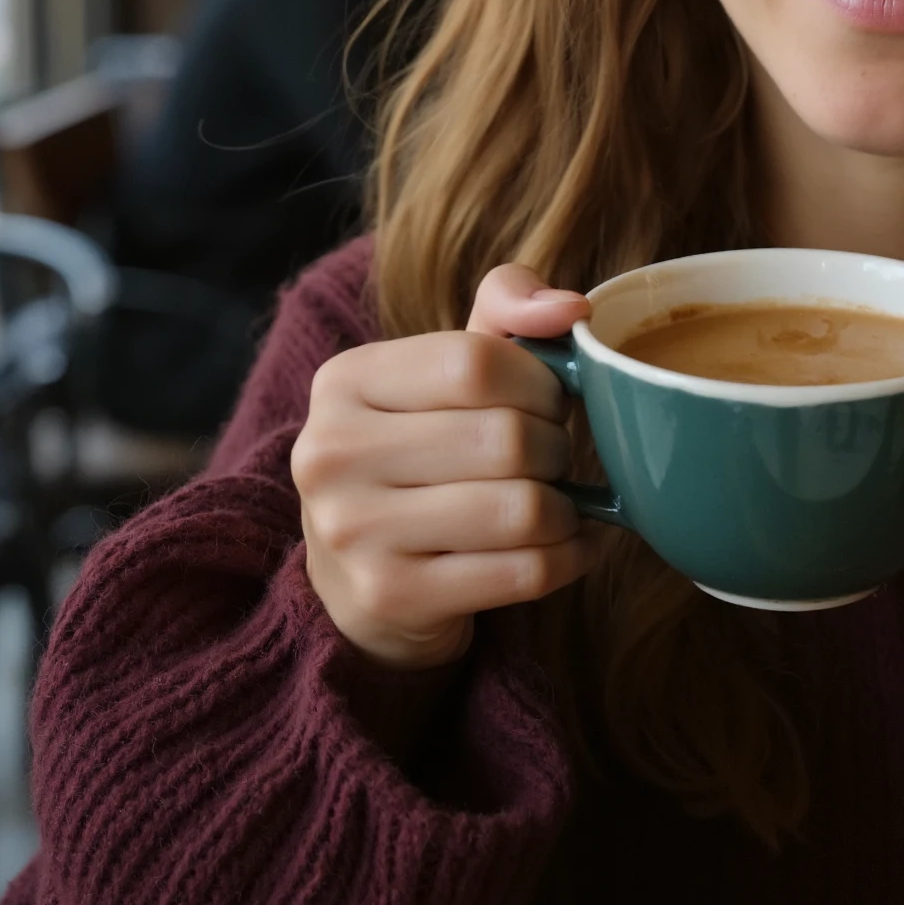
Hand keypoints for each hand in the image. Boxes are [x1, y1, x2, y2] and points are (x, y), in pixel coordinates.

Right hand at [292, 265, 601, 670]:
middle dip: (557, 449)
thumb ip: (508, 307)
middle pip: (507, 439)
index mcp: (344, 380)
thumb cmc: (425, 449)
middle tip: (553, 459)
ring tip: (560, 504)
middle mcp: (331, 454)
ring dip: (567, 509)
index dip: (540, 382)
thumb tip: (572, 309)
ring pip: (523, 510)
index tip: (550, 400)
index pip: (477, 362)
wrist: (360, 576)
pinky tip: (567, 545)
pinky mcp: (391, 597)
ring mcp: (353, 533)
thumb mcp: (448, 366)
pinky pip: (525, 572)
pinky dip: (570, 556)